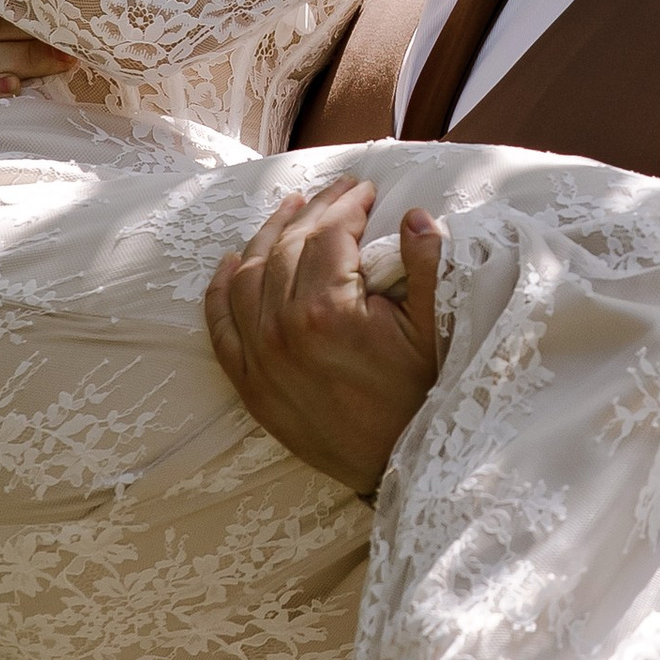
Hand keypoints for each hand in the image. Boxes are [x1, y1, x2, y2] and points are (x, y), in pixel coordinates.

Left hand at [204, 180, 441, 494]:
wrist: (396, 469)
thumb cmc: (422, 397)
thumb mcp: (438, 331)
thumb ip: (429, 268)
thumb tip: (416, 215)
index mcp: (327, 313)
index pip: (329, 236)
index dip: (349, 205)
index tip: (367, 190)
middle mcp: (282, 331)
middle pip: (288, 248)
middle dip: (315, 210)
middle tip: (339, 191)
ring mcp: (260, 360)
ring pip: (248, 276)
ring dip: (267, 235)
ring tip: (290, 209)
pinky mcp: (250, 385)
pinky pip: (221, 325)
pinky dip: (222, 288)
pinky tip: (234, 260)